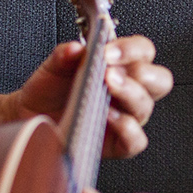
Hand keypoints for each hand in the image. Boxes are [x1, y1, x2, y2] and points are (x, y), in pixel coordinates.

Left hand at [0, 35, 173, 157]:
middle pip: (160, 80)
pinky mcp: (118, 143)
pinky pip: (136, 141)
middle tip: (112, 71)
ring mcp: (127, 117)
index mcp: (121, 66)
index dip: (132, 49)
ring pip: (146, 106)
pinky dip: (126, 129)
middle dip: (142, 72)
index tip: (108, 51)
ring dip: (129, 94)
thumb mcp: (54, 66)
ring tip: (107, 88)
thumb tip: (75, 49)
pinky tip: (108, 117)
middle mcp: (129, 91)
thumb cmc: (49, 90)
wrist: (33, 116)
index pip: (144, 52)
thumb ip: (65, 55)